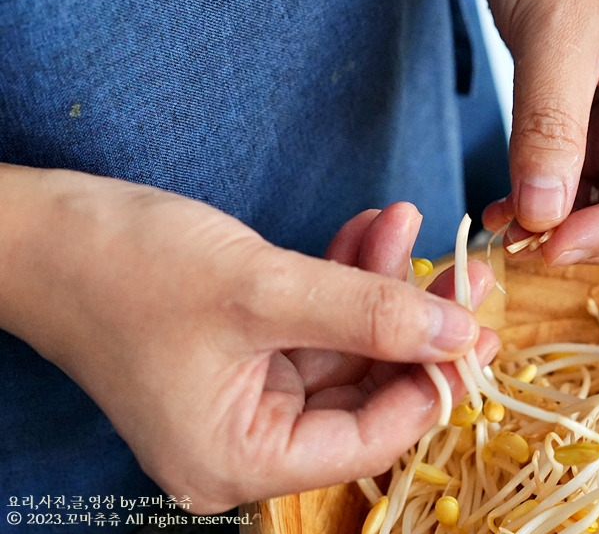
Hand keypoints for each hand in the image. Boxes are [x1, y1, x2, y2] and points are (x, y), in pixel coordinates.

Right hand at [0, 166, 497, 512]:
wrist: (40, 229)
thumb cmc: (126, 268)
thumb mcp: (261, 289)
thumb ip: (367, 313)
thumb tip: (458, 335)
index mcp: (239, 459)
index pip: (369, 438)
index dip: (429, 384)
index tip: (474, 330)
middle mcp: (245, 438)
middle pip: (363, 388)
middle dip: (410, 320)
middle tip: (461, 273)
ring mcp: (245, 391)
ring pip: (344, 343)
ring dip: (378, 282)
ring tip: (408, 222)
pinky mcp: (243, 347)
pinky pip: (313, 317)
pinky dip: (343, 274)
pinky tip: (372, 227)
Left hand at [475, 0, 598, 264]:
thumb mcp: (556, 35)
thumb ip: (550, 127)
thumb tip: (543, 215)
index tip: (554, 246)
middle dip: (593, 236)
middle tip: (528, 247)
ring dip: (561, 227)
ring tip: (507, 228)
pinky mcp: (594, 124)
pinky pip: (577, 185)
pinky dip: (543, 205)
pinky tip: (506, 208)